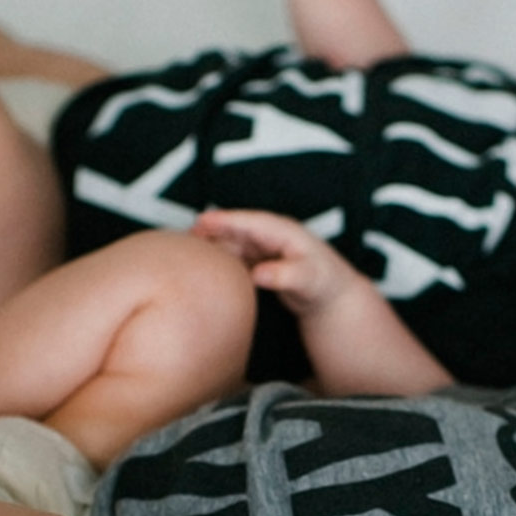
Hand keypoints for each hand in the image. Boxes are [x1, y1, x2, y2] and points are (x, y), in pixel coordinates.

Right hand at [192, 209, 367, 316]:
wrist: (331, 295)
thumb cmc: (323, 284)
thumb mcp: (308, 280)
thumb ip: (284, 275)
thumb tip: (257, 273)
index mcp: (283, 231)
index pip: (250, 222)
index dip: (226, 220)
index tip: (203, 220)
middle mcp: (271, 234)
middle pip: (236, 228)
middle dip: (212, 229)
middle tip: (185, 235)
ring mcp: (264, 246)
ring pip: (233, 241)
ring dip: (213, 244)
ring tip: (188, 251)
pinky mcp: (259, 259)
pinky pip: (236, 254)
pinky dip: (221, 257)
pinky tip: (205, 266)